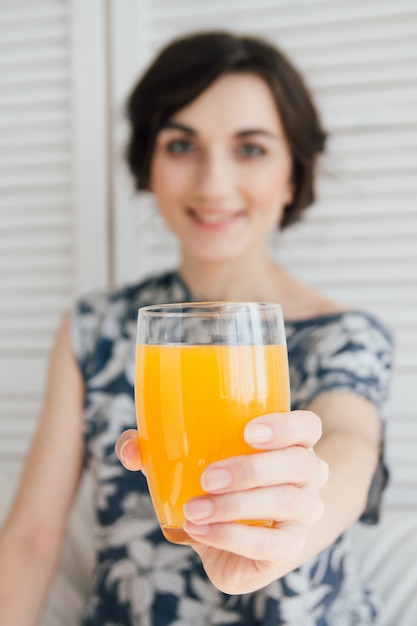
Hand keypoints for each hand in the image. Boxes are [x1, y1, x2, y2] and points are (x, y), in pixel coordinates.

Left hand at [115, 411, 327, 594]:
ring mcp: (305, 514)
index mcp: (290, 444)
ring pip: (289, 503)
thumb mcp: (192, 461)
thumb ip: (159, 450)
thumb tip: (131, 449)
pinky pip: (272, 544)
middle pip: (300, 464)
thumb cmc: (220, 484)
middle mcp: (308, 476)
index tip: (247, 432)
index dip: (286, 426)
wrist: (245, 535)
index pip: (308, 426)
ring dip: (238, 505)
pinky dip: (234, 536)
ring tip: (195, 509)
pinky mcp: (290, 548)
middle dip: (252, 469)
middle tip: (209, 477)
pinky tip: (202, 530)